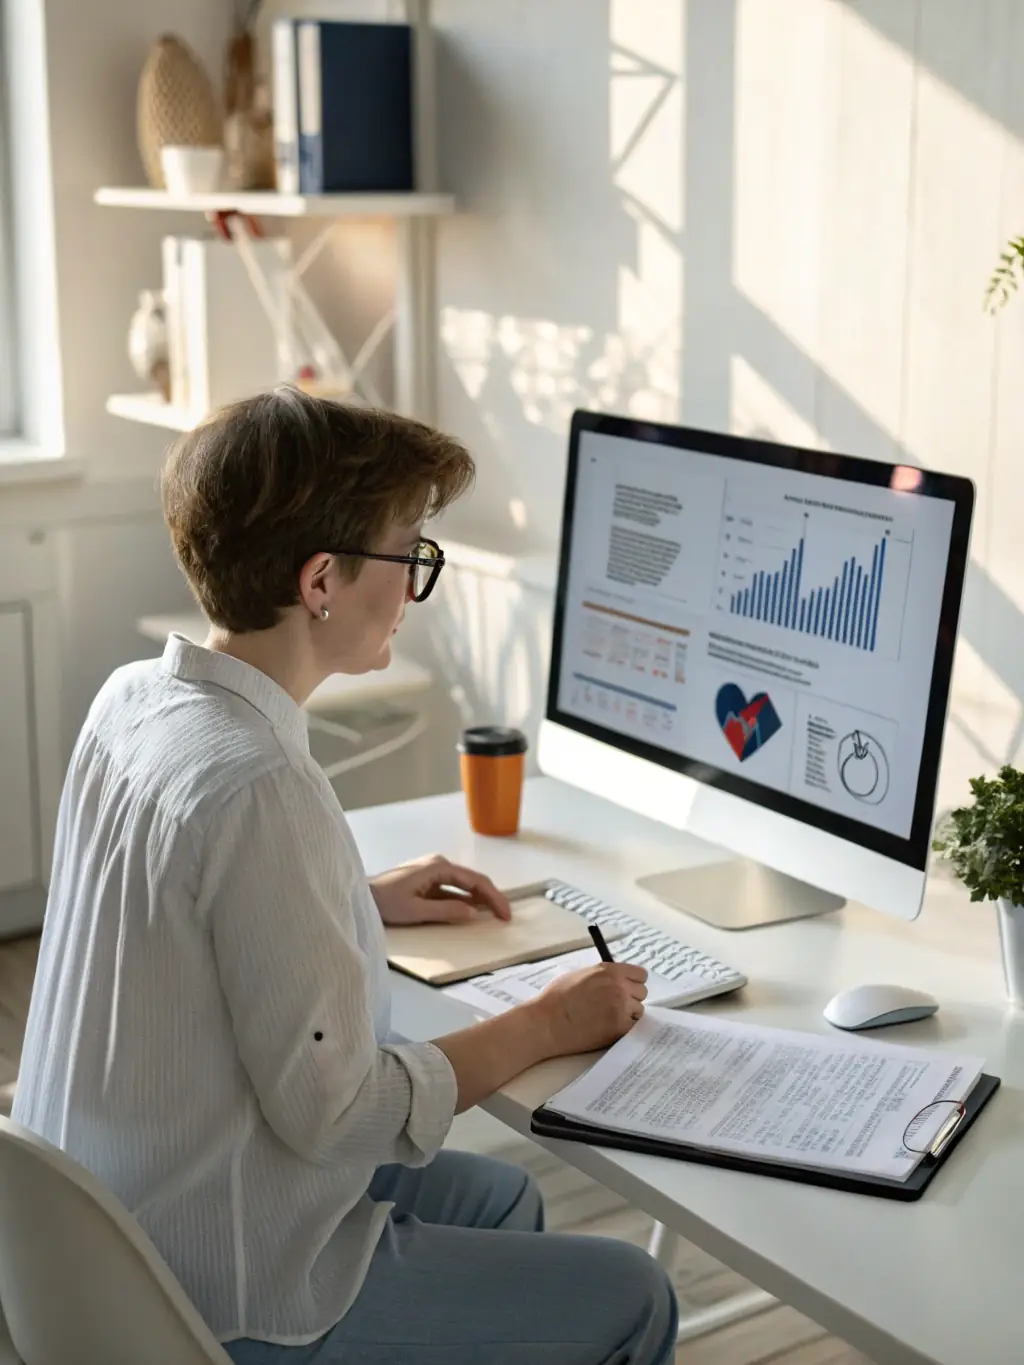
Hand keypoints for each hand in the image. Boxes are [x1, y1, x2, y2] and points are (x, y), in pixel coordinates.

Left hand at [370, 854, 511, 926]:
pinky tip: (472, 912)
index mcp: (438, 867)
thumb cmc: (385, 902)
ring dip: (479, 899)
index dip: (494, 898)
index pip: (475, 881)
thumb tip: (474, 913)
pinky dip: (465, 900)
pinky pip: (452, 890)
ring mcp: (433, 871)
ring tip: (494, 916)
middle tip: (505, 917)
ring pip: (464, 885)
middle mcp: (439, 864)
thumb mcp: (416, 911)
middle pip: (473, 880)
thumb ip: (446, 911)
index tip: (506, 915)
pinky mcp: (427, 881)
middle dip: (491, 898)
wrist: (360, 895)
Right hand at [531, 963, 647, 1056]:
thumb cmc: (557, 998)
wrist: (547, 1022)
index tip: (627, 989)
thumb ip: (602, 975)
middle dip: (631, 999)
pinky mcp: (620, 1027)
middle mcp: (619, 986)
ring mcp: (621, 1007)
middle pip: (642, 992)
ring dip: (628, 1015)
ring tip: (608, 1019)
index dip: (633, 982)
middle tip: (614, 1006)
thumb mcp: (580, 975)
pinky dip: (623, 1029)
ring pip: (638, 1011)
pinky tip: (607, 1028)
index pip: (640, 974)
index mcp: (610, 971)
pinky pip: (632, 1027)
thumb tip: (613, 979)